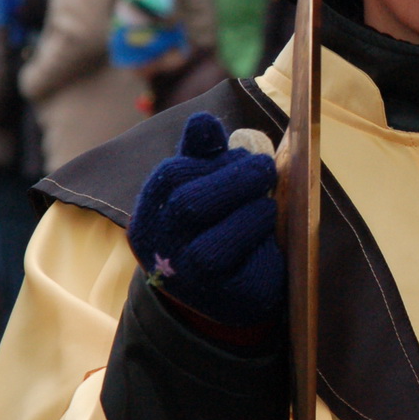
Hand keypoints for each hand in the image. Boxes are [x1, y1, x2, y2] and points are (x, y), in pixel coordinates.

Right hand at [128, 112, 283, 327]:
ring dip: (250, 212)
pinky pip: (243, 271)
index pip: (170, 176)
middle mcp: (161, 249)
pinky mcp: (220, 298)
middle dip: (234, 180)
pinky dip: (258, 238)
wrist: (222, 293)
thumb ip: (202, 156)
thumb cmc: (211, 227)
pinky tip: (267, 226)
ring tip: (266, 204)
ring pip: (212, 246)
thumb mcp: (202, 188)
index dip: (209, 160)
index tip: (240, 153)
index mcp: (151, 215)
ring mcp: (187, 279)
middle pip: (189, 206)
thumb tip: (203, 121)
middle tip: (264, 169)